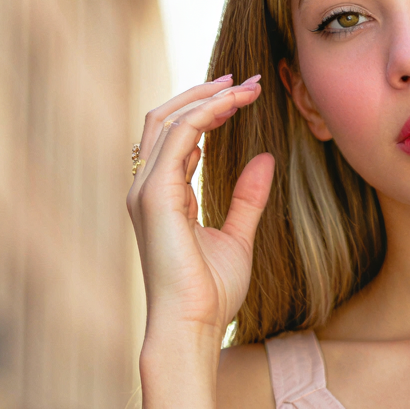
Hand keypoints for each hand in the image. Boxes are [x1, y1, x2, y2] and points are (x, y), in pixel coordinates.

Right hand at [125, 76, 274, 336]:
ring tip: (246, 87)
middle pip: (165, 118)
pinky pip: (178, 136)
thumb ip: (247, 198)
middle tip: (247, 81)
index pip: (177, 136)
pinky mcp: (155, 196)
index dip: (209, 111)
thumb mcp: (237, 237)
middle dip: (205, 94)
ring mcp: (145, 190)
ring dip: (208, 97)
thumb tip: (264, 158)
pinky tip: (234, 106)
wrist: (192, 327)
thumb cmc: (210, 295)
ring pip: (168, 119)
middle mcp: (146, 188)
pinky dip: (205, 114)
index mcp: (162, 196)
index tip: (245, 95)